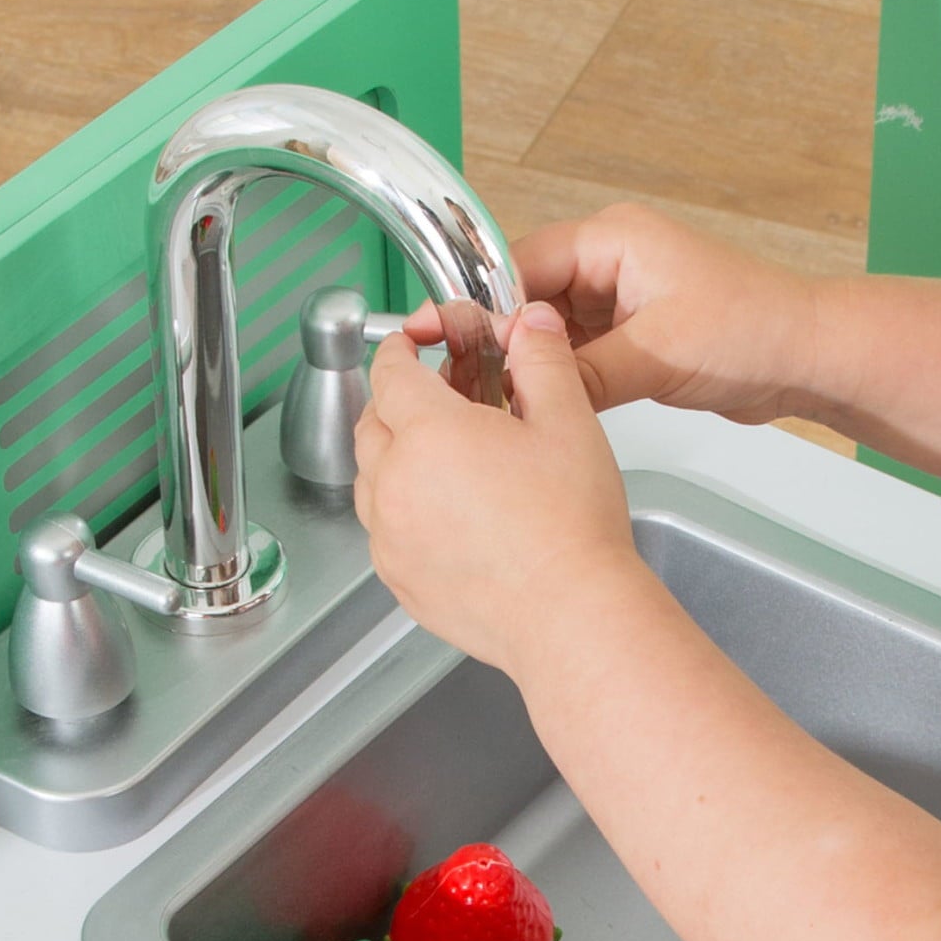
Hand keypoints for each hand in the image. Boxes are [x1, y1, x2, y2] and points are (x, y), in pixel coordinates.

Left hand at [352, 304, 651, 680]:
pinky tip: (444, 514)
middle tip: (438, 398)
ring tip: (441, 459)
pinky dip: (399, 512)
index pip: (390, 372)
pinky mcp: (400, 582)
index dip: (401, 348)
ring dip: (392, 458)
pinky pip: (382, 533)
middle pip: (370, 424)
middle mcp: (395, 486)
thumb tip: (530, 323)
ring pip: (367, 481)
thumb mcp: (568, 420)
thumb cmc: (573, 528)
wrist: (572, 616)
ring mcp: (391, 540)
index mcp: (428, 433)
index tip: (414, 342)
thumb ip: (542, 359)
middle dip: (396, 401)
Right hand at [406, 204, 822, 424]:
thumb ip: (584, 374)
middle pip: (529, 297)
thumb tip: (525, 392)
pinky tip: (542, 406)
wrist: (807, 357)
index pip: (521, 264)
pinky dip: (561, 377)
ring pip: (550, 329)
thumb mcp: (657, 355)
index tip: (448, 343)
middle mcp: (612, 260)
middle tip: (469, 383)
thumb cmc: (754, 332)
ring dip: (532, 363)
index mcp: (613, 238)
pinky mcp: (633, 333)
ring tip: (499, 400)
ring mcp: (623, 297)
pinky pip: (578, 352)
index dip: (483, 307)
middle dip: (503, 339)